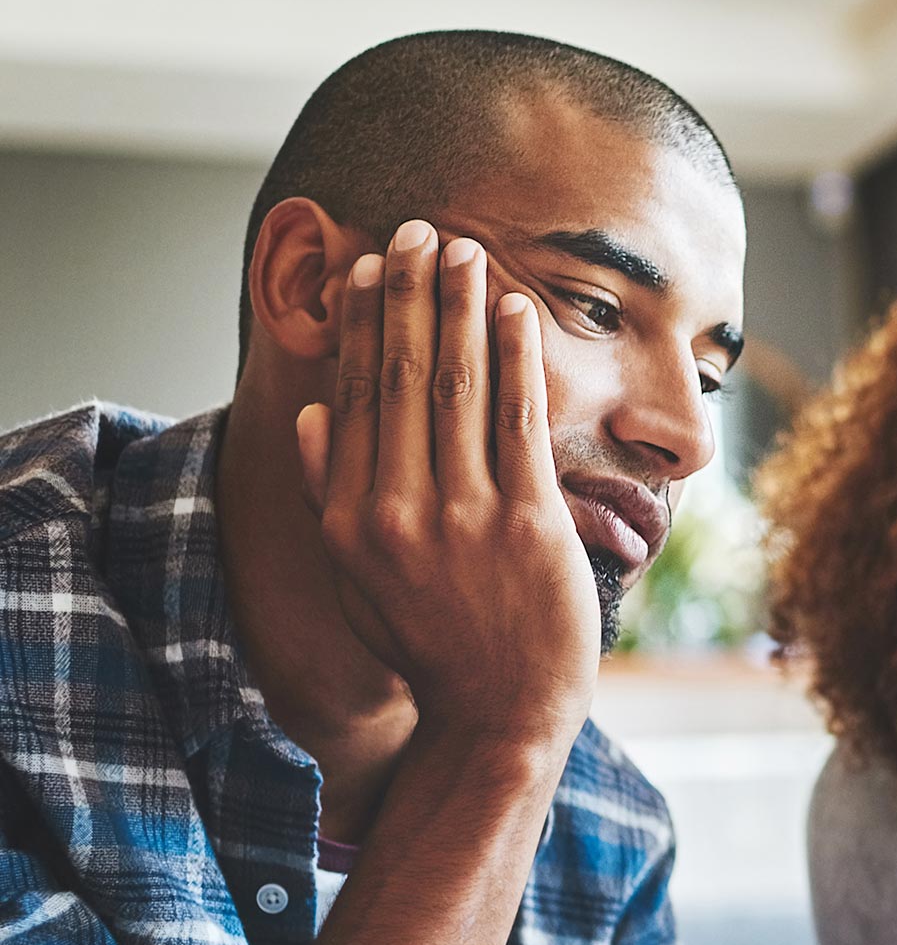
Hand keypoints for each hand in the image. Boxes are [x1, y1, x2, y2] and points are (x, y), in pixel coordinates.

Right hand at [294, 219, 599, 748]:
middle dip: (410, 294)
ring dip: (461, 309)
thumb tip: (318, 414)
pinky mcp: (530, 523)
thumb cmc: (432, 643)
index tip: (369, 265)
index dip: (362, 321)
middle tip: (419, 230)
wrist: (499, 713)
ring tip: (465, 250)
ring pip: (457, 386)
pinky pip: (520, 420)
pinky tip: (515, 310)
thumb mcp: (358, 578)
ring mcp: (466, 516)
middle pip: (401, 375)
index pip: (354, 394)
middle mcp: (399, 509)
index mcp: (351, 517)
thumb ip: (331, 495)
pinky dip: (515, 358)